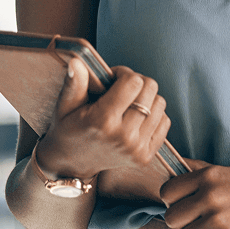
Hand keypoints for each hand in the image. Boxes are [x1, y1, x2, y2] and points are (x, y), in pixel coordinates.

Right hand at [36, 59, 170, 180]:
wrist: (70, 165)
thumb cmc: (68, 131)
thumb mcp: (64, 107)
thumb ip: (74, 84)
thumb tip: (77, 62)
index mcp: (102, 121)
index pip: (133, 82)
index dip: (124, 74)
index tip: (114, 78)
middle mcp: (123, 136)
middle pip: (151, 89)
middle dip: (137, 83)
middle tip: (122, 89)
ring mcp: (136, 148)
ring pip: (160, 104)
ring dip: (147, 99)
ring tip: (128, 105)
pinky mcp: (146, 156)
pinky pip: (165, 122)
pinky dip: (154, 116)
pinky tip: (136, 119)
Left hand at [161, 163, 229, 228]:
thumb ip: (201, 171)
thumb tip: (176, 165)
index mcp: (210, 177)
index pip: (167, 192)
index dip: (174, 198)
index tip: (184, 201)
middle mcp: (211, 198)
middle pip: (171, 218)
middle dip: (182, 220)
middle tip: (199, 218)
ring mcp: (219, 223)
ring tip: (217, 227)